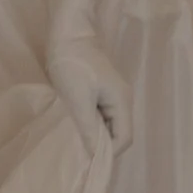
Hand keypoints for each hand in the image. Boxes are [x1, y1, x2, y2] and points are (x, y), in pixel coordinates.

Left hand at [47, 30, 131, 154]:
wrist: (68, 32)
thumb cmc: (73, 65)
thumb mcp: (78, 98)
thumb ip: (88, 127)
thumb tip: (95, 155)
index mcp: (122, 102)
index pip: (124, 138)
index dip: (109, 152)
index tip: (88, 160)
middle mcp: (123, 99)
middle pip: (119, 132)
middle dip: (102, 145)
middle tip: (80, 153)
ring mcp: (112, 94)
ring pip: (109, 124)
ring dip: (95, 134)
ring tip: (76, 142)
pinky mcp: (101, 89)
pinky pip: (101, 114)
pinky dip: (91, 123)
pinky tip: (75, 125)